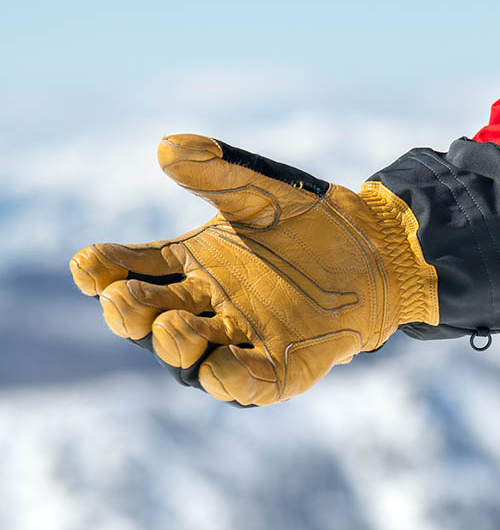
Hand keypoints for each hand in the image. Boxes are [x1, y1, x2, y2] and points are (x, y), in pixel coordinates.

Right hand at [70, 134, 437, 405]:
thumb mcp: (264, 189)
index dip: (103, 270)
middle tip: (124, 300)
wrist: (378, 249)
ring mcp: (241, 339)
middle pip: (148, 317)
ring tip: (172, 328)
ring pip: (190, 355)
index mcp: (188, 264)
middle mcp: (205, 306)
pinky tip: (221, 364)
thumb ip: (219, 171)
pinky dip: (231, 378)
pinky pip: (248, 382)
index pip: (129, 270)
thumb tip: (168, 146)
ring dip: (174, 346)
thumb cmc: (313, 221)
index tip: (92, 265)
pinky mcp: (282, 368)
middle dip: (129, 313)